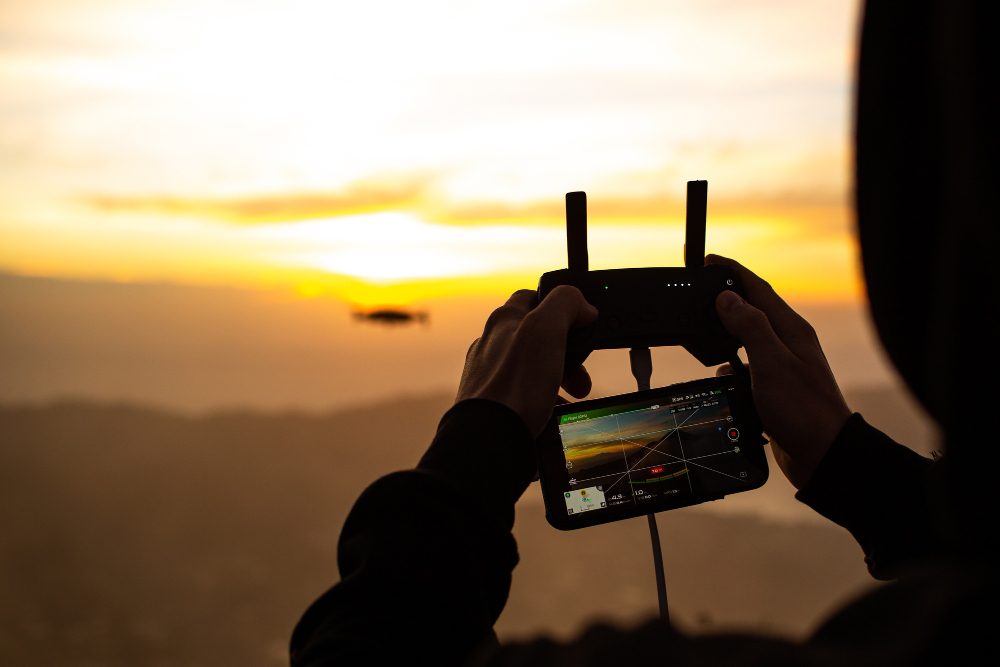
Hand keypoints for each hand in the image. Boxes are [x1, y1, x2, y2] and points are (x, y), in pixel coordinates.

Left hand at [456, 287, 598, 436]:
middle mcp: (493, 344)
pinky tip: (554, 411)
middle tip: (582, 371)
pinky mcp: (493, 400)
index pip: (533, 296)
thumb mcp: (546, 329)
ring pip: (534, 366)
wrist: (489, 438)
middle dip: (568, 352)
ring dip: (560, 376)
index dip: (561, 305)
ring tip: (575, 394)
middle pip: (538, 337)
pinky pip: (525, 393)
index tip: (581, 321)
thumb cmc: (515, 384)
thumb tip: (582, 304)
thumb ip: (565, 304)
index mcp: (504, 320)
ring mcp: (491, 373)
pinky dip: (545, 398)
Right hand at [708, 255, 851, 489]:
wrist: (823, 455)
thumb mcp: (773, 363)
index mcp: (791, 331)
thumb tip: (727, 299)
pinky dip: (729, 363)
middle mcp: (787, 344)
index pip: (758, 290)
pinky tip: (721, 371)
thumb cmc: (805, 411)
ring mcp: (781, 367)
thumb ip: (750, 328)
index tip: (710, 261)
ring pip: (746, 339)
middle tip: (701, 289)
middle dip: (727, 298)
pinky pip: (746, 366)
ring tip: (704, 327)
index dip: (733, 273)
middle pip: (752, 310)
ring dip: (725, 332)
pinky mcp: (773, 389)